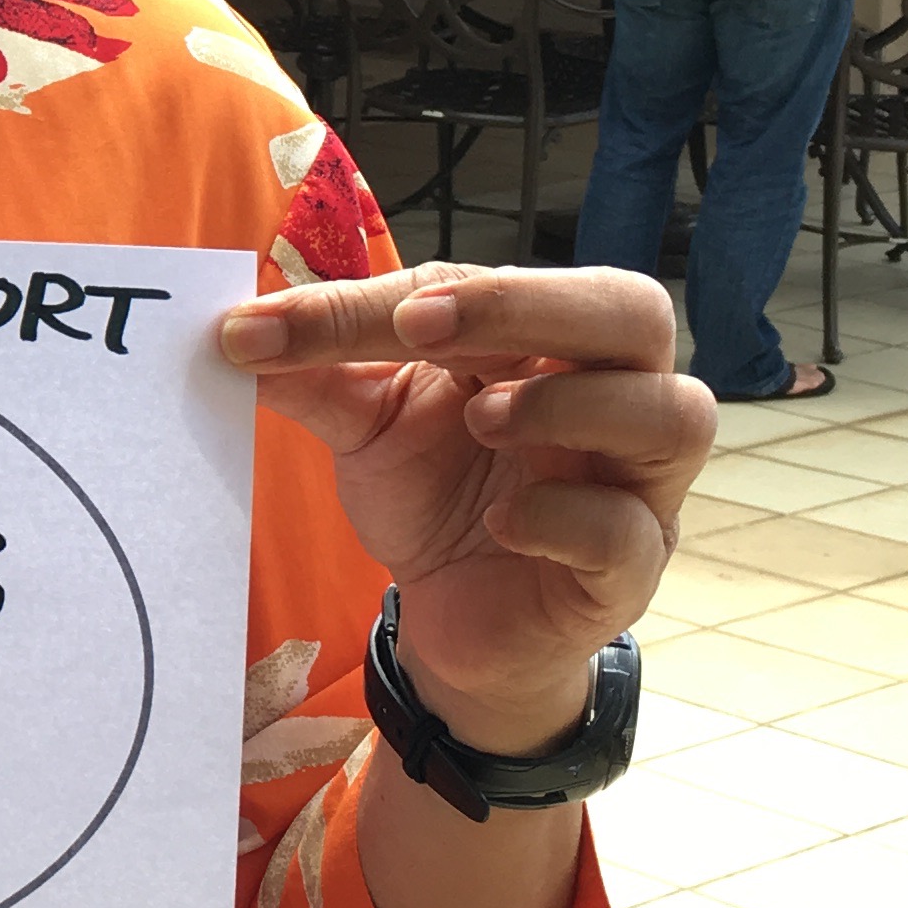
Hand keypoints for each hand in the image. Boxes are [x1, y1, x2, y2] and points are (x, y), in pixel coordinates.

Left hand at [220, 264, 709, 750]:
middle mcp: (611, 395)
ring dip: (573, 407)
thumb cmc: (432, 496)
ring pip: (673, 413)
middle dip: (532, 306)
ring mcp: (633, 485)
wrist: (452, 622)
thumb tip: (233, 329)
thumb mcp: (365, 425)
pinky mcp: (627, 572)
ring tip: (485, 421)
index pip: (496, 284)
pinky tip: (506, 522)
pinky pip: (629, 531)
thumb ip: (314, 373)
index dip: (401, 295)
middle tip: (428, 324)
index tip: (297, 317)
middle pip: (632, 314)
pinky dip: (566, 517)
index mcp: (544, 340)